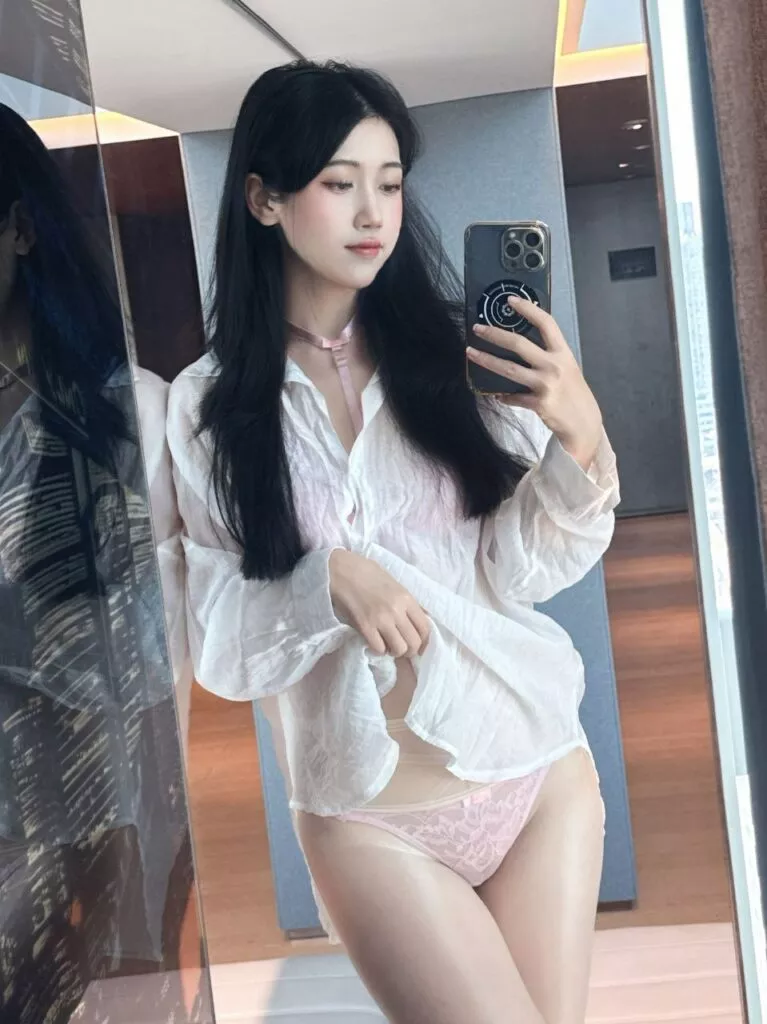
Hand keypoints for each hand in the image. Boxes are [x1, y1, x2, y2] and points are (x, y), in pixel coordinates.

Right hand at [329, 550, 430, 657]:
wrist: (342, 570)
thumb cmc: (367, 573)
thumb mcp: (394, 583)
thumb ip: (406, 602)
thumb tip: (418, 619)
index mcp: (406, 598)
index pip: (425, 628)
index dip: (424, 642)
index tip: (419, 646)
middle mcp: (397, 610)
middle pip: (414, 642)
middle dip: (410, 651)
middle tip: (403, 649)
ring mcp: (381, 619)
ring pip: (399, 649)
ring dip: (395, 651)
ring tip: (388, 646)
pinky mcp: (365, 626)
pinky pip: (379, 648)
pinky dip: (379, 650)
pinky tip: (375, 643)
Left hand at [466, 295, 602, 469]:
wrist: (584, 425)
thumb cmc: (575, 395)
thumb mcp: (568, 369)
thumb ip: (549, 357)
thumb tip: (523, 346)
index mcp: (563, 353)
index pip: (546, 323)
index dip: (528, 309)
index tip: (511, 300)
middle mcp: (554, 366)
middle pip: (519, 344)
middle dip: (495, 334)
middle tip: (477, 328)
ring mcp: (546, 385)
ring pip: (509, 369)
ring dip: (487, 360)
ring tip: (470, 353)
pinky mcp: (538, 403)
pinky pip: (513, 397)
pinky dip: (503, 396)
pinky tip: (496, 395)